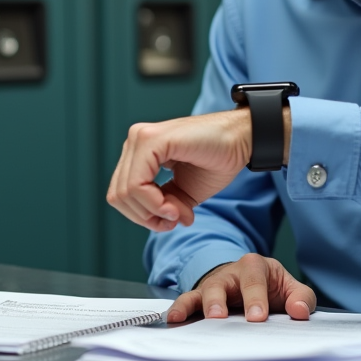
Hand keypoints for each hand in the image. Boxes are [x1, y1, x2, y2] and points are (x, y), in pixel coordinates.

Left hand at [107, 109, 250, 230]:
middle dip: (146, 217)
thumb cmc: (217, 160)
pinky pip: (137, 184)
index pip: (121, 195)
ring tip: (177, 212)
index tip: (172, 220)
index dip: (143, 216)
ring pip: (124, 193)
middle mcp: (135, 141)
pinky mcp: (152, 139)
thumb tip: (164, 223)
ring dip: (152, 212)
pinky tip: (173, 206)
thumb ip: (165, 207)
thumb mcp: (184, 193)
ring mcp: (141, 137)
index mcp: (139, 153)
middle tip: (174, 218)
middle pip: (118, 197)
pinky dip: (153, 203)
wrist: (242, 140)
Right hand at [167, 254, 316, 322]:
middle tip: (220, 318)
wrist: (252, 283)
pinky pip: (188, 301)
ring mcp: (214, 285)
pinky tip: (173, 318)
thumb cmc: (271, 287)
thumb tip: (300, 312)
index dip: (255, 298)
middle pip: (222, 283)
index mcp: (256, 266)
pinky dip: (180, 309)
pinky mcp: (201, 299)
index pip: (254, 280)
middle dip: (220, 301)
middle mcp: (231, 272)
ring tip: (187, 318)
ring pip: (202, 291)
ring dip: (197, 305)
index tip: (257, 318)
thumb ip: (301, 298)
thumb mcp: (291, 288)